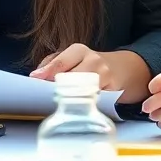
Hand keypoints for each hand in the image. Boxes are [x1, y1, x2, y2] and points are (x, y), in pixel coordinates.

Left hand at [30, 45, 150, 102]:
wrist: (125, 68)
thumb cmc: (90, 64)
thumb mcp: (73, 58)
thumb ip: (53, 63)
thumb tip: (37, 76)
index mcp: (79, 51)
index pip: (61, 62)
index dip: (47, 71)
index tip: (35, 79)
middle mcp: (93, 60)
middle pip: (72, 77)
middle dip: (58, 88)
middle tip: (46, 96)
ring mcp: (105, 76)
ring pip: (84, 90)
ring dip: (71, 98)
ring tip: (60, 104)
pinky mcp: (114, 91)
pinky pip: (96, 101)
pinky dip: (85, 106)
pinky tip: (78, 110)